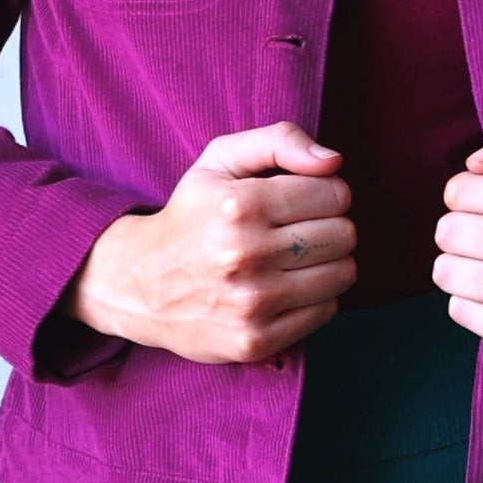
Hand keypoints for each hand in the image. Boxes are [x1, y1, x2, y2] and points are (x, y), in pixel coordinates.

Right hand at [58, 121, 356, 363]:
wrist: (139, 283)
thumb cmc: (192, 213)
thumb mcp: (222, 159)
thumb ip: (281, 141)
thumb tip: (334, 161)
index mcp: (240, 204)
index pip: (334, 193)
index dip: (328, 191)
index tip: (306, 198)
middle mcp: (245, 254)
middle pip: (344, 234)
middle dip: (332, 224)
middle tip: (302, 227)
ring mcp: (251, 302)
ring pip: (342, 273)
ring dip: (329, 261)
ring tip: (297, 256)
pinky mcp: (256, 341)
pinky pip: (326, 310)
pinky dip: (317, 295)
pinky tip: (287, 284)